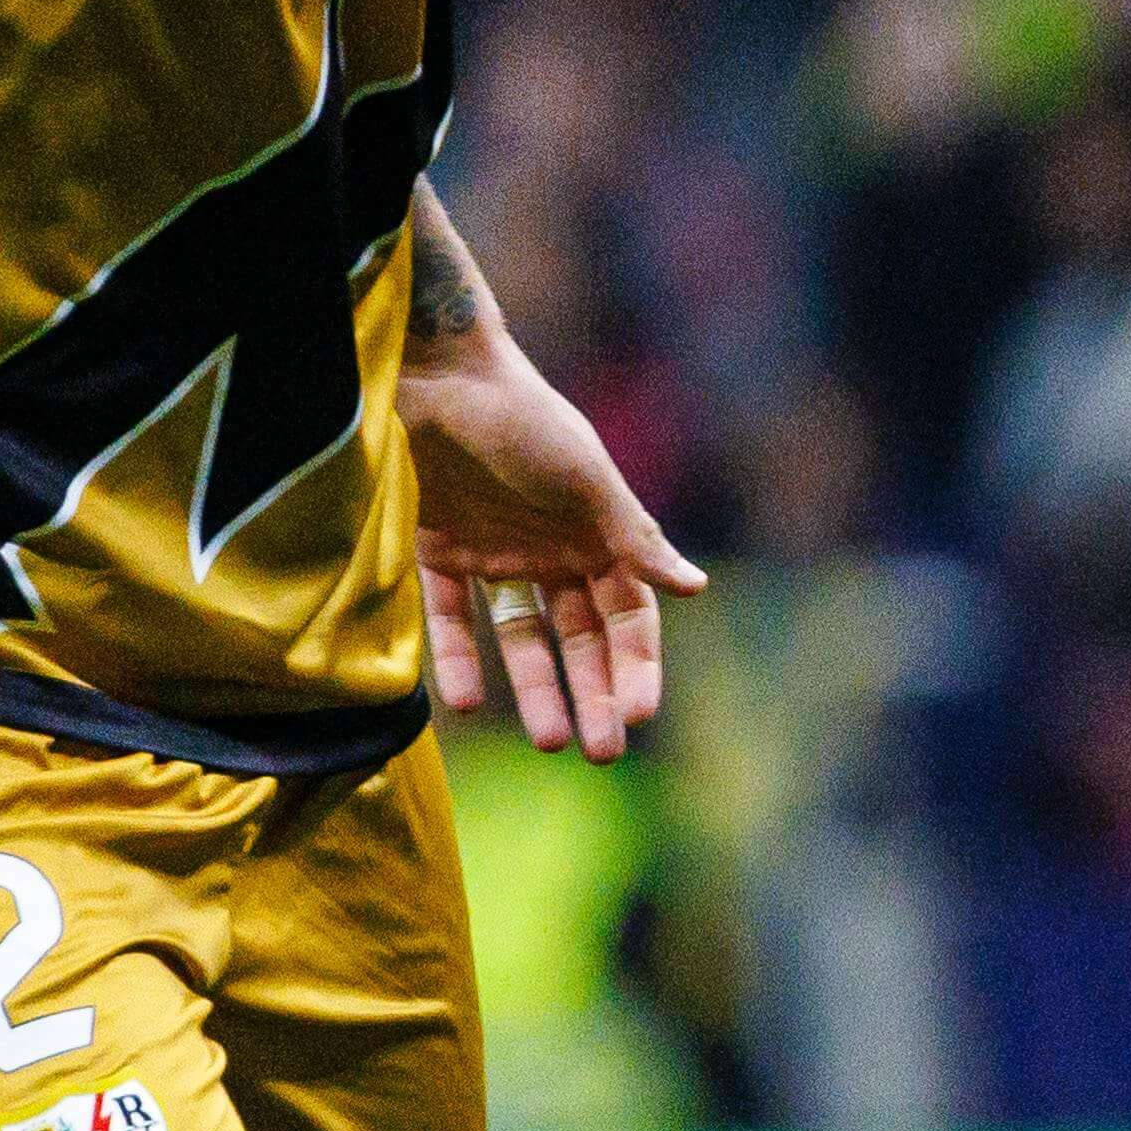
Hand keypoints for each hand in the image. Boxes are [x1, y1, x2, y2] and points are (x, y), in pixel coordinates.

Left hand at [402, 349, 707, 763]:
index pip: (628, 615)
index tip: (640, 713)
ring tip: (546, 741)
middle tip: (602, 753)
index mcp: (598, 535)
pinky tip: (464, 702)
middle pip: (579, 638)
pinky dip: (458, 659)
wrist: (435, 377)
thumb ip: (633, 538)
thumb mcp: (587, 480)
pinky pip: (450, 618)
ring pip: (520, 639)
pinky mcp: (436, 552)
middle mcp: (551, 552)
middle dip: (593, 693)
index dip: (636, 664)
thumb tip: (695, 588)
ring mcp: (494, 554)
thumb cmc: (525, 420)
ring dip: (535, 688)